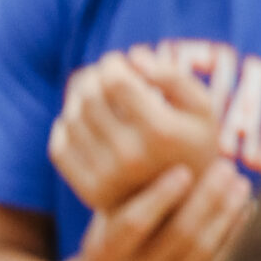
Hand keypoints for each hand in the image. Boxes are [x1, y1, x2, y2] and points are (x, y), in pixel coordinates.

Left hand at [50, 50, 223, 212]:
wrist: (186, 205)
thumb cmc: (194, 144)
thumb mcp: (202, 106)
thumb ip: (173, 75)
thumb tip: (134, 56)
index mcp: (161, 131)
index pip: (116, 80)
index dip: (113, 63)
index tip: (120, 62)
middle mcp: (131, 156)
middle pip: (90, 96)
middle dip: (94, 76)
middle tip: (104, 75)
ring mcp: (107, 177)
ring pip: (71, 118)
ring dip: (79, 98)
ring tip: (96, 95)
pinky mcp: (89, 191)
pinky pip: (59, 146)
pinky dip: (66, 126)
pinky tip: (84, 121)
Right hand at [73, 161, 253, 260]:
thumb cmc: (108, 241)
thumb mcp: (107, 220)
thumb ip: (133, 193)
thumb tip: (171, 145)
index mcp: (105, 256)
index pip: (135, 224)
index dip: (161, 196)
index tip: (184, 169)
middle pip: (179, 236)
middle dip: (207, 197)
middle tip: (225, 166)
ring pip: (203, 249)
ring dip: (226, 212)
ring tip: (241, 182)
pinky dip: (233, 232)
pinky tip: (244, 206)